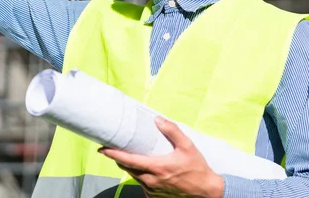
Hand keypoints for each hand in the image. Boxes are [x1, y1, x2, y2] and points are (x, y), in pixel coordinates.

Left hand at [99, 117, 223, 197]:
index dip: (113, 154)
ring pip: (134, 176)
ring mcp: (152, 190)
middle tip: (115, 148)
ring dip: (130, 167)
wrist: (206, 191)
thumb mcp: (188, 146)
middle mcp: (151, 180)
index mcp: (157, 167)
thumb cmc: (197, 167)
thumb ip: (172, 131)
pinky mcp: (155, 196)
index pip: (128, 160)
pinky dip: (141, 176)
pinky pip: (142, 185)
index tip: (102, 149)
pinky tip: (146, 170)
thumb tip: (157, 119)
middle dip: (120, 158)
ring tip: (130, 156)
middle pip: (128, 168)